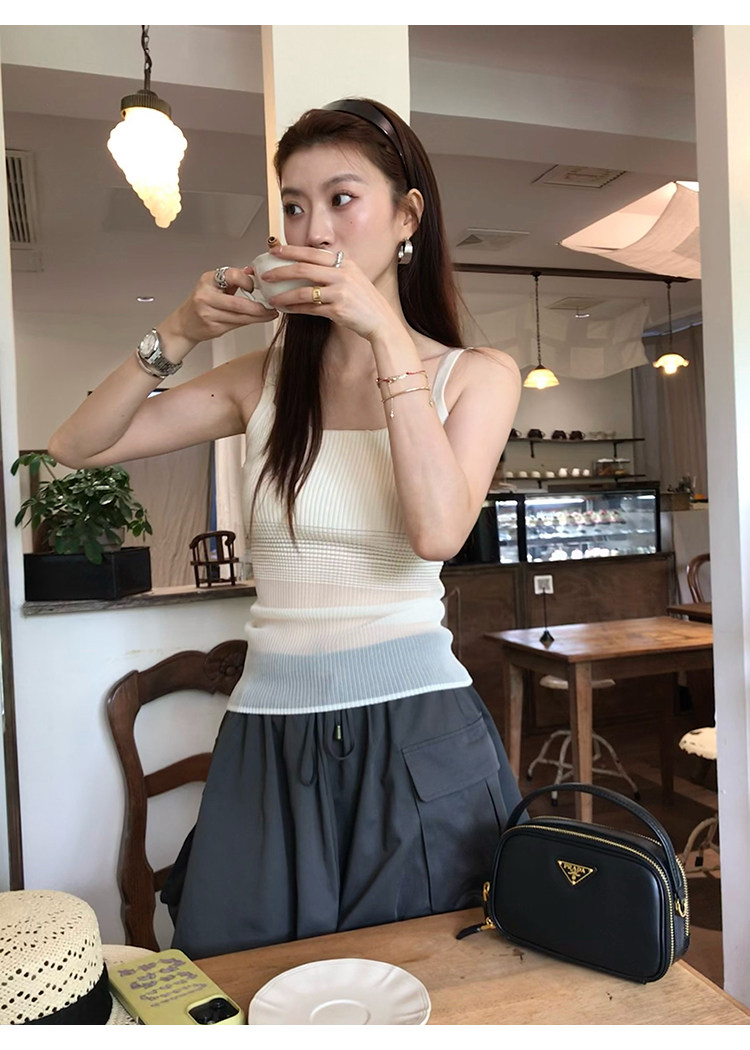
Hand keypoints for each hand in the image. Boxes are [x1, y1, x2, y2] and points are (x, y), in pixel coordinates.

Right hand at [160, 266, 277, 349]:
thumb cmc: (202, 302)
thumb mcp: (213, 285)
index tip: (255, 287)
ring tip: (270, 314)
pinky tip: (258, 319)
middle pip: (239, 303)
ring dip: (258, 316)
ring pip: (240, 316)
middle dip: (259, 307)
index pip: (232, 276)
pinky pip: (237, 325)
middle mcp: (206, 296)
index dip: (247, 282)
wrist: (185, 323)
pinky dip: (250, 322)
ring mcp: (208, 313)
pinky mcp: (212, 327)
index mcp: (207, 280)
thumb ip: (233, 280)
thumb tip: (253, 273)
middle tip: (272, 306)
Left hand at [260, 246, 397, 341]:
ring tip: (272, 298)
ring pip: (303, 291)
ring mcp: (340, 292)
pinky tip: (287, 310)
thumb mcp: (353, 278)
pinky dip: (296, 309)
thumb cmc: (366, 302)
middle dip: (281, 271)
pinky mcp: (337, 310)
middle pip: (304, 268)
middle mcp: (342, 274)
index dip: (291, 250)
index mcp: (345, 263)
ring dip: (284, 295)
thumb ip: (334, 271)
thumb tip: (309, 268)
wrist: (381, 321)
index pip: (312, 252)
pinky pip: (310, 308)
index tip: (275, 251)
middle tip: (266, 275)